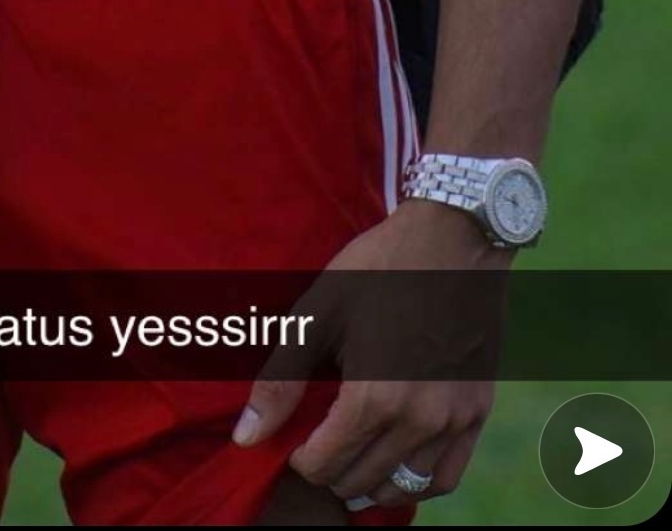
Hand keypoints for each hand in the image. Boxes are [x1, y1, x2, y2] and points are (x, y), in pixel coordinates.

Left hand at [231, 198, 511, 504]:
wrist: (455, 236)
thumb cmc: (381, 267)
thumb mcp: (320, 311)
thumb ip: (281, 378)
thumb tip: (246, 437)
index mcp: (373, 397)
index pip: (324, 465)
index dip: (299, 458)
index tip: (294, 439)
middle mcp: (417, 421)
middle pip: (359, 479)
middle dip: (330, 470)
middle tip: (319, 443)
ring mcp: (453, 420)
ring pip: (403, 487)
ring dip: (370, 482)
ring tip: (351, 460)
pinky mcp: (477, 412)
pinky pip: (445, 477)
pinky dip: (417, 481)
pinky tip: (396, 463)